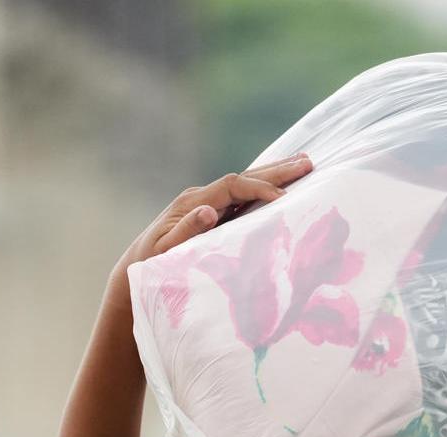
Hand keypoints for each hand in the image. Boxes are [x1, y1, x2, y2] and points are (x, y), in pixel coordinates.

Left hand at [106, 154, 315, 299]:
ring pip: (248, 182)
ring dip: (276, 173)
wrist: (139, 263)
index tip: (284, 199)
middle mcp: (203, 195)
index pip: (233, 186)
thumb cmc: (153, 262)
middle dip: (276, 171)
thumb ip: (187, 230)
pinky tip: (282, 183)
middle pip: (245, 176)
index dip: (259, 188)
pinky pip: (246, 194)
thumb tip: (209, 211)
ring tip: (304, 162)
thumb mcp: (166, 250)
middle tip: (308, 163)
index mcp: (193, 202)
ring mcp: (209, 201)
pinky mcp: (216, 210)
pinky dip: (267, 186)